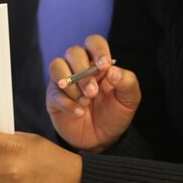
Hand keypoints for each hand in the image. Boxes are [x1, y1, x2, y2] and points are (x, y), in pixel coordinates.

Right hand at [46, 34, 140, 151]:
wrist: (101, 139)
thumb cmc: (115, 114)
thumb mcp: (129, 100)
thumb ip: (127, 82)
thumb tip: (113, 70)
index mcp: (98, 62)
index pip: (94, 42)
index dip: (98, 50)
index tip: (104, 66)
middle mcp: (79, 67)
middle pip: (73, 52)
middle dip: (83, 72)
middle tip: (93, 92)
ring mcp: (64, 80)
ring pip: (56, 66)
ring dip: (71, 84)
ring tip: (85, 102)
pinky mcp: (53, 97)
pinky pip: (53, 92)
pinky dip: (67, 103)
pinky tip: (79, 113)